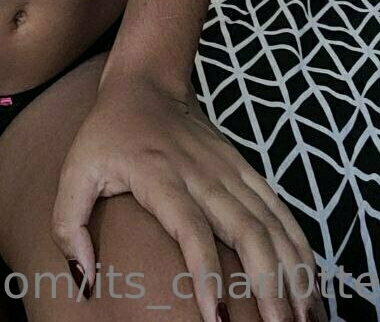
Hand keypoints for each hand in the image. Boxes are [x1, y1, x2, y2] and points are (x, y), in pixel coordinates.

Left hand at [50, 70, 327, 321]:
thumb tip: (83, 281)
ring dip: (293, 272)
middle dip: (268, 285)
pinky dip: (300, 249)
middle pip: (246, 232)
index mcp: (160, 174)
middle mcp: (203, 173)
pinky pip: (280, 212)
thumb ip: (68, 224)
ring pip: (271, 225)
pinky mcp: (246, 170)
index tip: (217, 317)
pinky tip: (310, 285)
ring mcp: (230, 170)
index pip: (190, 228)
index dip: (205, 273)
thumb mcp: (74, 171)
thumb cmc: (107, 134)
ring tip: (303, 319)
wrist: (146, 82)